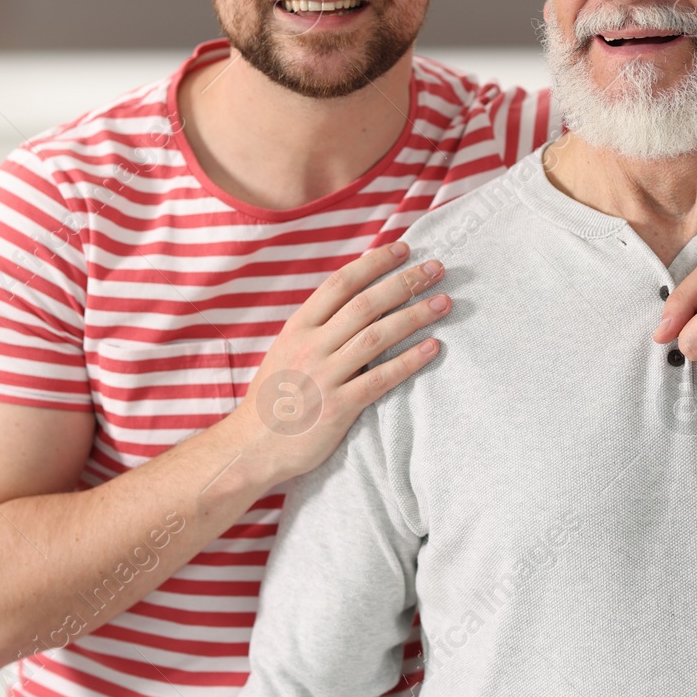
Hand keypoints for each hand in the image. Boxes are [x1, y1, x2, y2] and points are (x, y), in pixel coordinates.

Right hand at [233, 242, 448, 485]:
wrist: (252, 447)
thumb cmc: (275, 397)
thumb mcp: (287, 350)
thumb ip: (318, 326)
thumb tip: (358, 298)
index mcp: (298, 327)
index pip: (340, 283)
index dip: (374, 262)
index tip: (403, 249)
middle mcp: (311, 346)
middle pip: (365, 304)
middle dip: (404, 282)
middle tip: (436, 268)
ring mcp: (325, 376)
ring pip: (377, 336)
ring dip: (415, 315)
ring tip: (444, 302)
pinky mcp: (339, 407)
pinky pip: (381, 379)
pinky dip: (410, 361)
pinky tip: (433, 347)